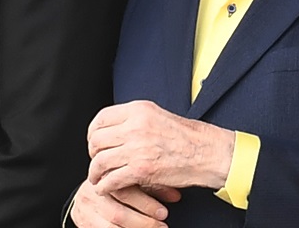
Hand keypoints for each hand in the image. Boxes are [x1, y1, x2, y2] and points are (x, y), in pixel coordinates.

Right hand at [70, 180, 180, 227]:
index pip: (124, 191)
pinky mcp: (84, 223)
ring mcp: (86, 210)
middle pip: (118, 213)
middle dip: (143, 222)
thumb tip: (175, 196)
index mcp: (104, 177)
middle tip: (161, 226)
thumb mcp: (130, 183)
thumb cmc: (113, 189)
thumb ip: (150, 187)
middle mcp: (91, 193)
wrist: (86, 197)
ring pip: (112, 225)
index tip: (163, 212)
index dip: (145, 203)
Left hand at [87, 100, 234, 192]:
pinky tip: (105, 187)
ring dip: (95, 171)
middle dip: (93, 152)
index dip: (93, 132)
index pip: (101, 118)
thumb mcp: (155, 115)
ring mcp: (136, 148)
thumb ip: (132, 119)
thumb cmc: (185, 135)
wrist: (206, 152)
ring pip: (101, 160)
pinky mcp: (141, 170)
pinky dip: (104, 186)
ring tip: (96, 176)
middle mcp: (134, 127)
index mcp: (137, 110)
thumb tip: (111, 128)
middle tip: (95, 160)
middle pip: (97, 140)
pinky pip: (112, 179)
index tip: (93, 141)